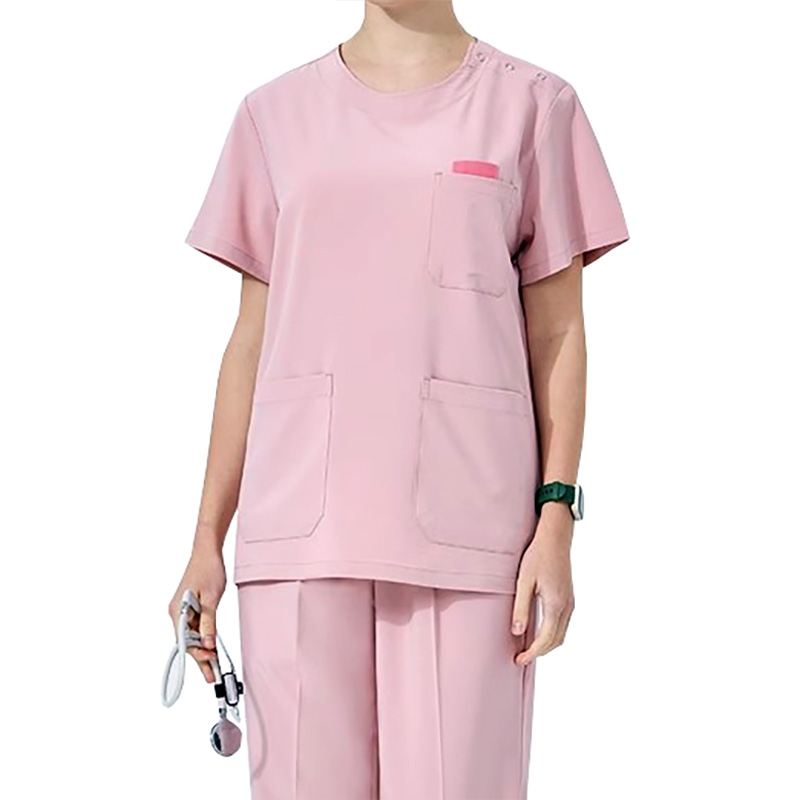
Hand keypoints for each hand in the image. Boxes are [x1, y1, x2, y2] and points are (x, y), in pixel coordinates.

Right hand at [168, 540, 226, 682]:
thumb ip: (209, 623)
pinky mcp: (190, 608)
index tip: (209, 665)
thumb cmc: (208, 569)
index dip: (197, 656)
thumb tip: (208, 645)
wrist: (207, 551)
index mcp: (177, 611)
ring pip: (192, 636)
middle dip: (200, 658)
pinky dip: (203, 638)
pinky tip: (210, 648)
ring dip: (203, 649)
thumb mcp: (212, 598)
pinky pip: (196, 627)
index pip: (185, 641)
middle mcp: (177, 613)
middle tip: (212, 674)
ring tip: (213, 666)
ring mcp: (183, 611)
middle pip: (187, 642)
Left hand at [511, 502, 575, 664]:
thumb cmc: (538, 556)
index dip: (532, 653)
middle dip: (539, 653)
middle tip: (520, 657)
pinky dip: (552, 634)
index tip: (518, 660)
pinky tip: (538, 631)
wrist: (555, 538)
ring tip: (528, 648)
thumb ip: (521, 608)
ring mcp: (571, 603)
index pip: (546, 640)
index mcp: (556, 605)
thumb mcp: (524, 581)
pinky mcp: (569, 597)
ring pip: (561, 634)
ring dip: (546, 645)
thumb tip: (517, 633)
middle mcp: (567, 607)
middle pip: (556, 641)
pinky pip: (562, 624)